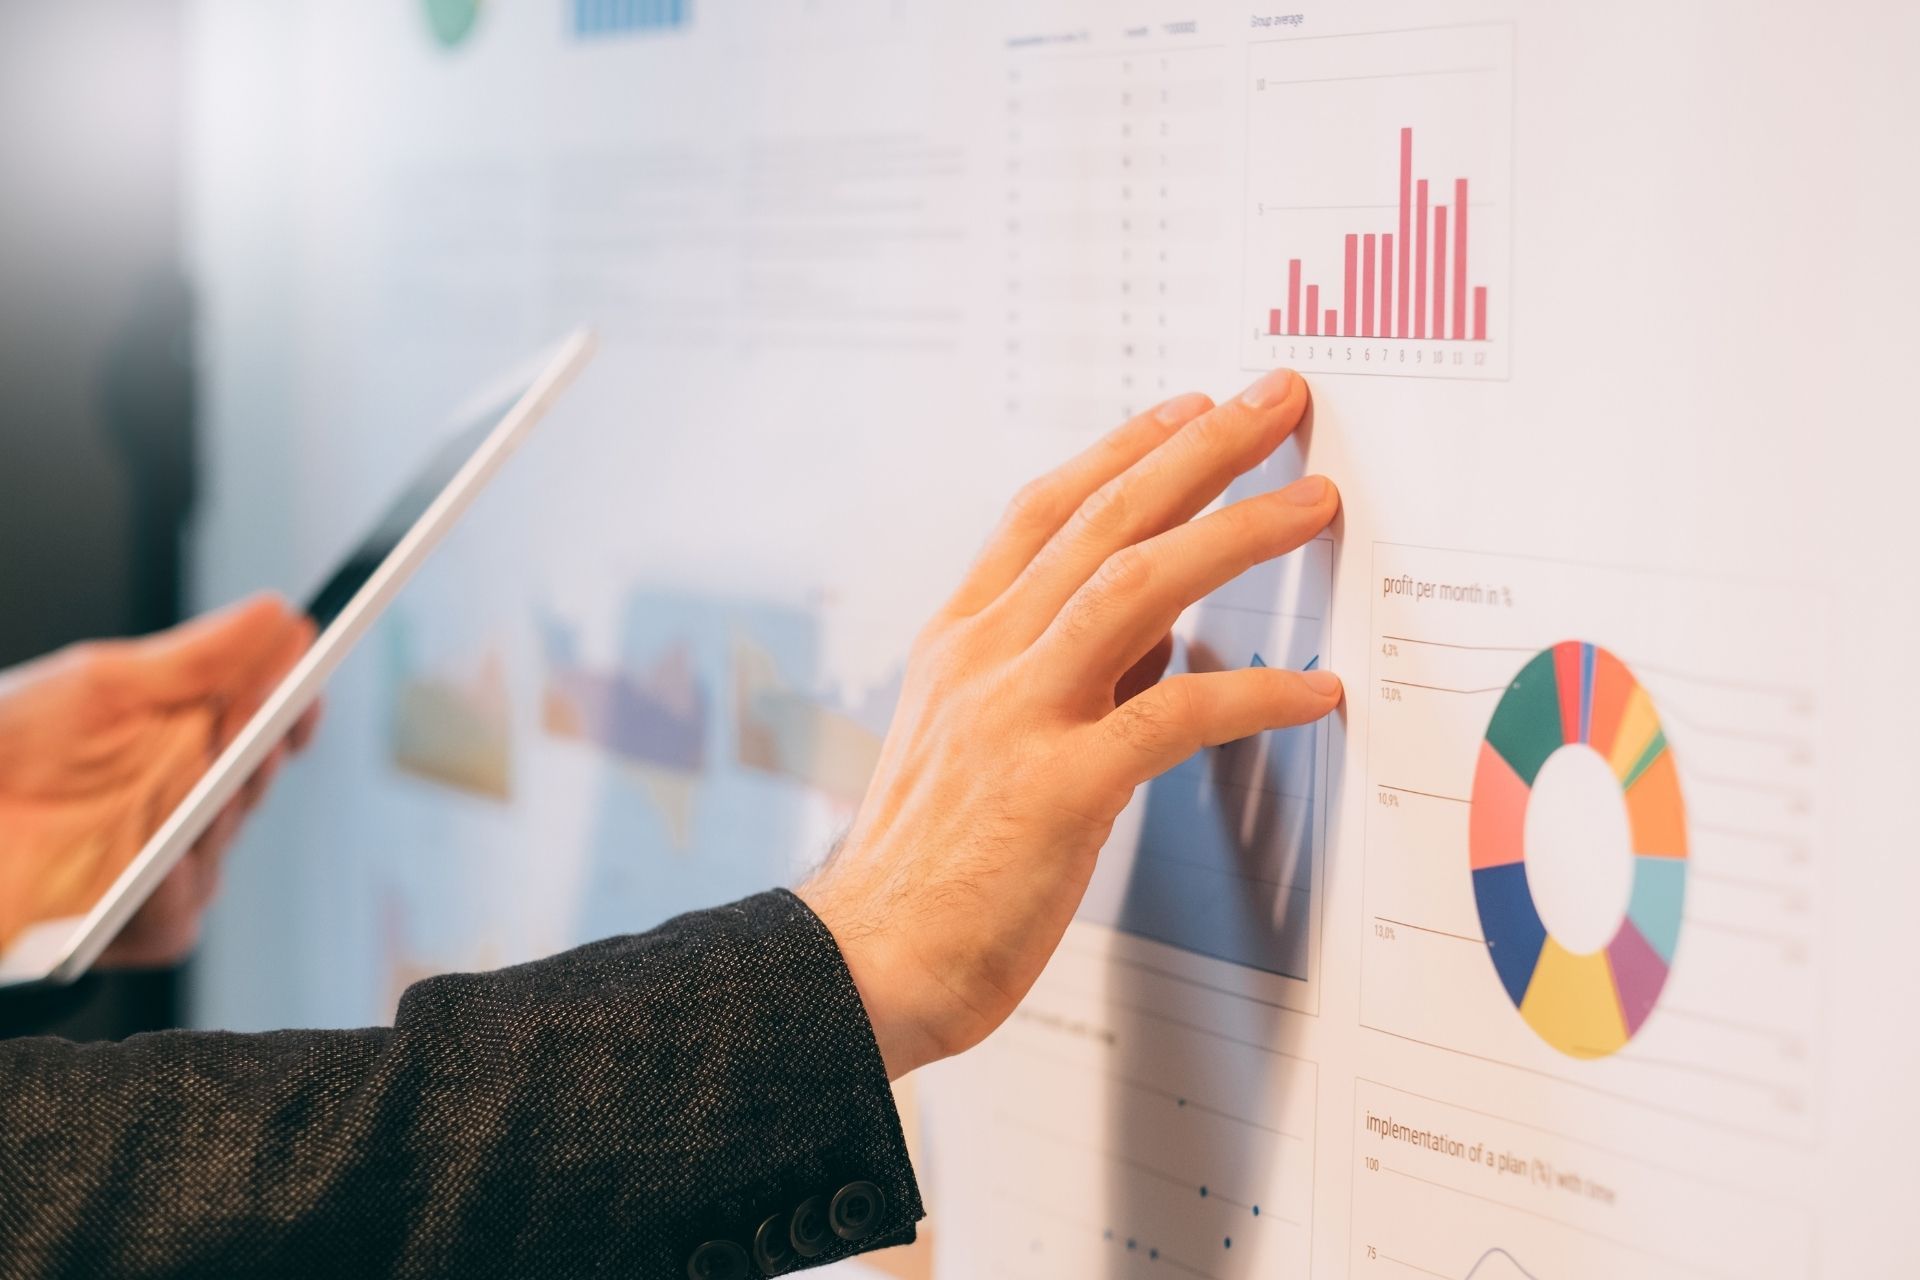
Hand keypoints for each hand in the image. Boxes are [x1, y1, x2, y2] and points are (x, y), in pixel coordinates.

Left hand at [0, 595, 317, 967]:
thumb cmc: (10, 740)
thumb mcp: (106, 684)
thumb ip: (199, 656)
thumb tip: (279, 614)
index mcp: (188, 741)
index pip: (266, 728)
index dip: (293, 713)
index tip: (305, 692)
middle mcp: (183, 804)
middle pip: (252, 782)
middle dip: (256, 753)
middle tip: (250, 724)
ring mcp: (161, 865)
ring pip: (220, 847)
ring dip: (212, 818)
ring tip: (196, 788)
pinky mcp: (131, 924)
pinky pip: (176, 917)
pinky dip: (170, 892)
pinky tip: (159, 866)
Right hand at [800, 369, 1341, 1078]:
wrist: (864, 963)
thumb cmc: (927, 864)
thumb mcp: (978, 740)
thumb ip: (1063, 673)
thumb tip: (1162, 628)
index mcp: (959, 641)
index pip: (1045, 510)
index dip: (1125, 448)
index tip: (1192, 407)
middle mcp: (983, 658)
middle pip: (1102, 520)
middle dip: (1199, 451)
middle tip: (1275, 402)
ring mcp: (1016, 716)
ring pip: (1137, 587)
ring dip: (1233, 534)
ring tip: (1310, 502)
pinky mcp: (1056, 789)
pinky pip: (1174, 716)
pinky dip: (1254, 694)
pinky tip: (1312, 689)